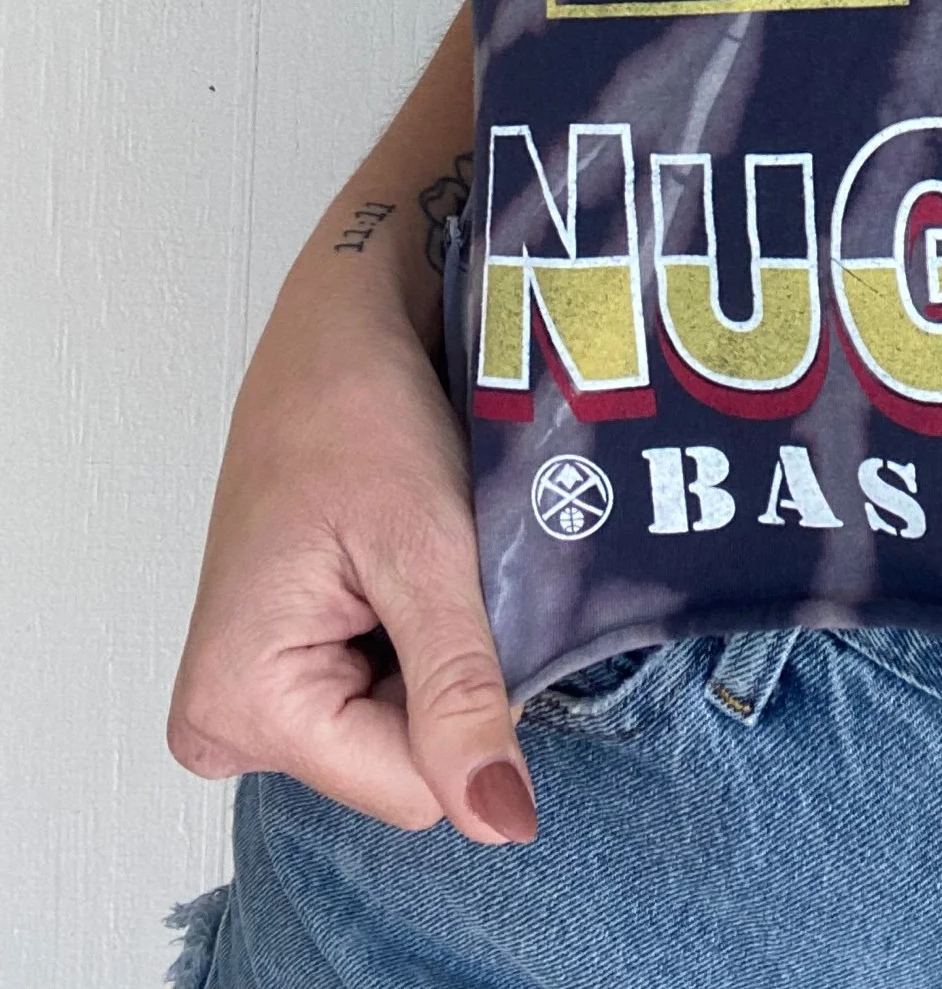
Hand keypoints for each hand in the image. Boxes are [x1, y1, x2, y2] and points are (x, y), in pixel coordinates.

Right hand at [167, 249, 536, 845]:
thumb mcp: (426, 552)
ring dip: (439, 650)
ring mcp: (257, 694)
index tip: (456, 593)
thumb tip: (500, 823)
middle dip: (450, 676)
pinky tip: (409, 567)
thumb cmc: (362, 411)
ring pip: (407, 728)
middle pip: (405, 764)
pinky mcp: (289, 664)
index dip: (469, 705)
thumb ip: (459, 693)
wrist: (342, 328)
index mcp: (240, 705)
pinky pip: (390, 691)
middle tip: (436, 568)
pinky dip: (422, 634)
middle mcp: (230, 721)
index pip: (414, 786)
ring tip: (421, 559)